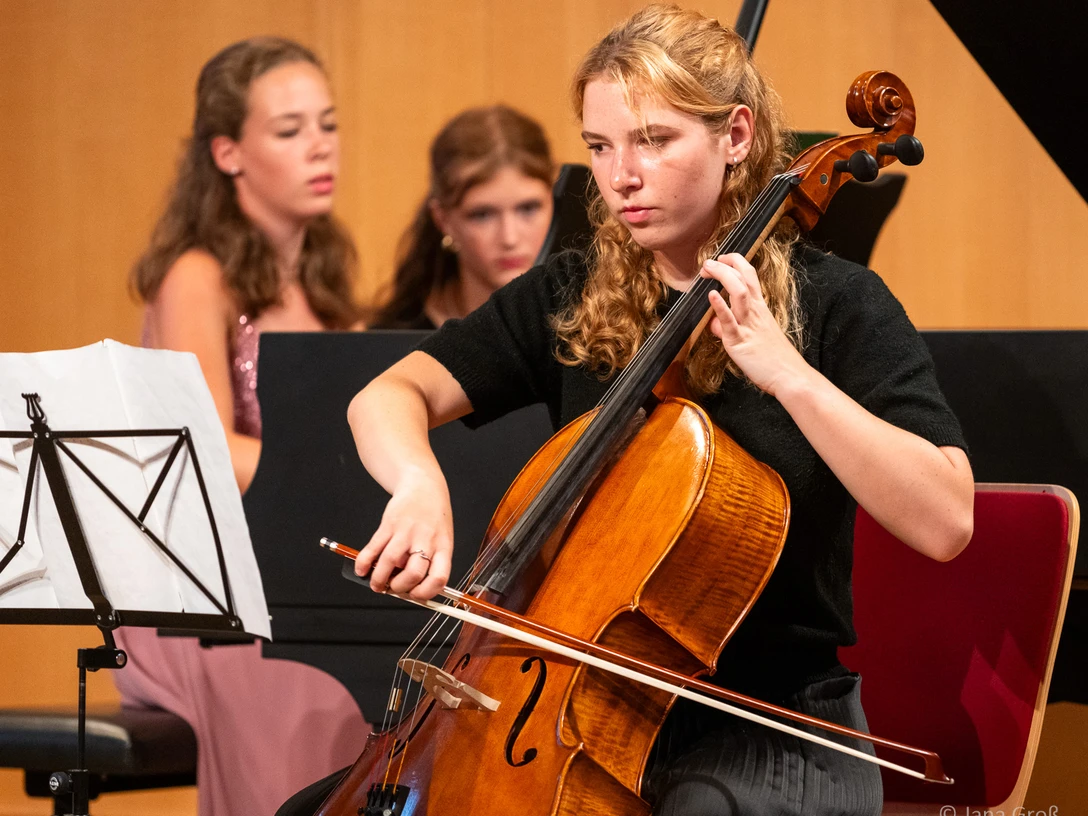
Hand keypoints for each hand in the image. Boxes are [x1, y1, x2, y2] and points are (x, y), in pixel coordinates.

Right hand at [354, 470, 452, 600]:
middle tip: (392, 589)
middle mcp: (426, 539)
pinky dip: (364, 562)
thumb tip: (408, 587)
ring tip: (376, 584)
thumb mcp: (441, 538)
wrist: (423, 485)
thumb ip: (429, 561)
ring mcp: (406, 531)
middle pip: (413, 573)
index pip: (439, 577)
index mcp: (443, 547)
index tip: (415, 596)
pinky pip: (374, 547)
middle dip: (399, 588)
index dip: (426, 592)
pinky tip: (361, 569)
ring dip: (379, 579)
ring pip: (390, 562)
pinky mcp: (389, 523)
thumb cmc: (434, 517)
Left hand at [700, 253, 810, 396]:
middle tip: (708, 262)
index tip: (721, 259)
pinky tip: (711, 295)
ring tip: (707, 268)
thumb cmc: (774, 358)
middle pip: (744, 278)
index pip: (749, 276)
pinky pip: (730, 322)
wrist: (790, 377)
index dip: (735, 263)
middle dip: (725, 265)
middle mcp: (755, 312)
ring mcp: (748, 325)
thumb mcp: (753, 337)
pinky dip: (720, 307)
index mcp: (760, 308)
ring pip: (739, 293)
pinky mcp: (740, 342)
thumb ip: (732, 327)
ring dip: (722, 276)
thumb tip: (714, 324)